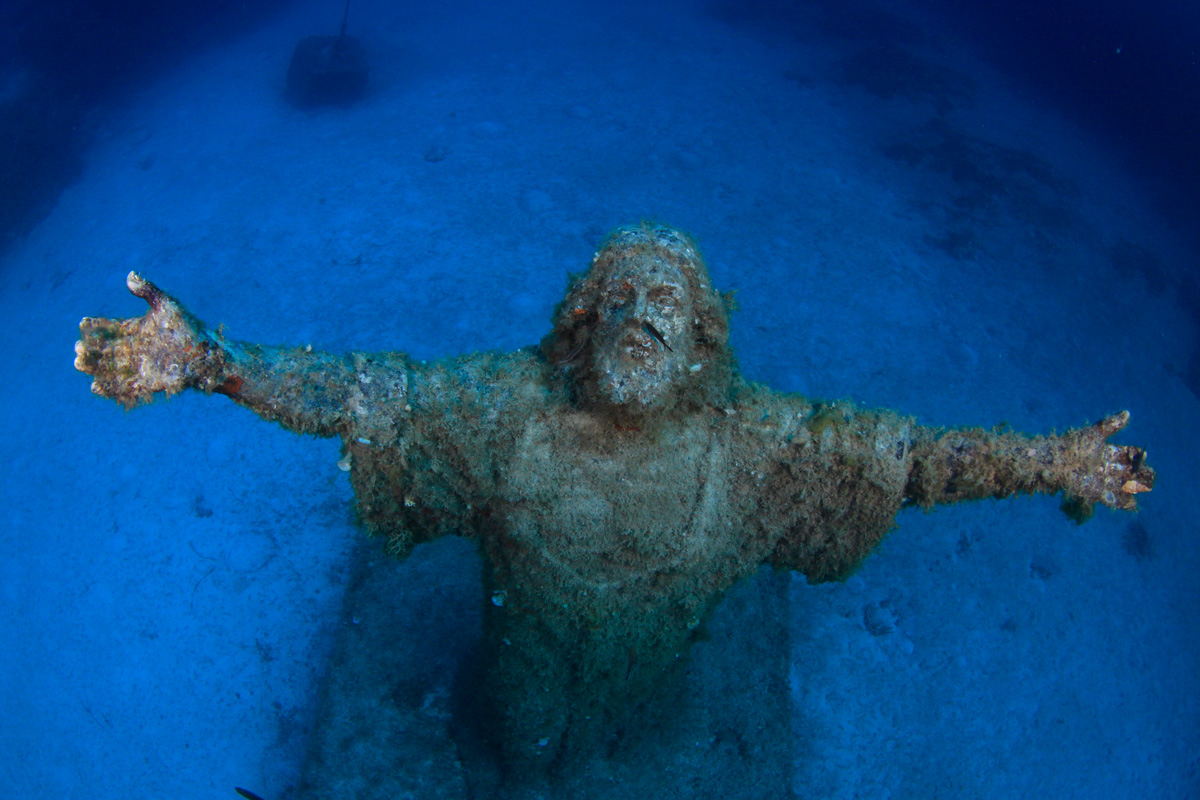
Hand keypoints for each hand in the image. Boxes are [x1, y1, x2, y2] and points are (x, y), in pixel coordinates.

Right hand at [74, 272, 226, 407]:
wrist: (207, 354)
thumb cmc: (187, 328)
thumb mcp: (167, 306)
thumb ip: (148, 291)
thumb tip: (129, 276)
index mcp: (133, 330)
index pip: (107, 328)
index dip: (94, 327)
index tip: (84, 324)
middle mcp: (131, 349)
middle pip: (103, 350)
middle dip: (89, 350)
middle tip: (79, 349)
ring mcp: (137, 366)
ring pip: (109, 369)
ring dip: (94, 369)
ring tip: (81, 365)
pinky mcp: (146, 383)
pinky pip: (124, 387)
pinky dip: (109, 388)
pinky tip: (96, 387)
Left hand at [1065, 411, 1153, 514]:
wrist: (1054, 461)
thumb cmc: (1073, 445)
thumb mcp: (1094, 434)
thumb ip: (1111, 425)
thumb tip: (1128, 413)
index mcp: (1111, 452)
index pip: (1132, 454)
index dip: (1139, 455)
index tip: (1142, 454)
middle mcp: (1110, 467)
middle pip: (1133, 471)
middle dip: (1142, 473)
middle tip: (1145, 474)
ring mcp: (1105, 480)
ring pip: (1127, 486)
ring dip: (1135, 488)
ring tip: (1142, 488)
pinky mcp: (1097, 492)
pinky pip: (1114, 500)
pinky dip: (1123, 502)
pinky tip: (1132, 504)